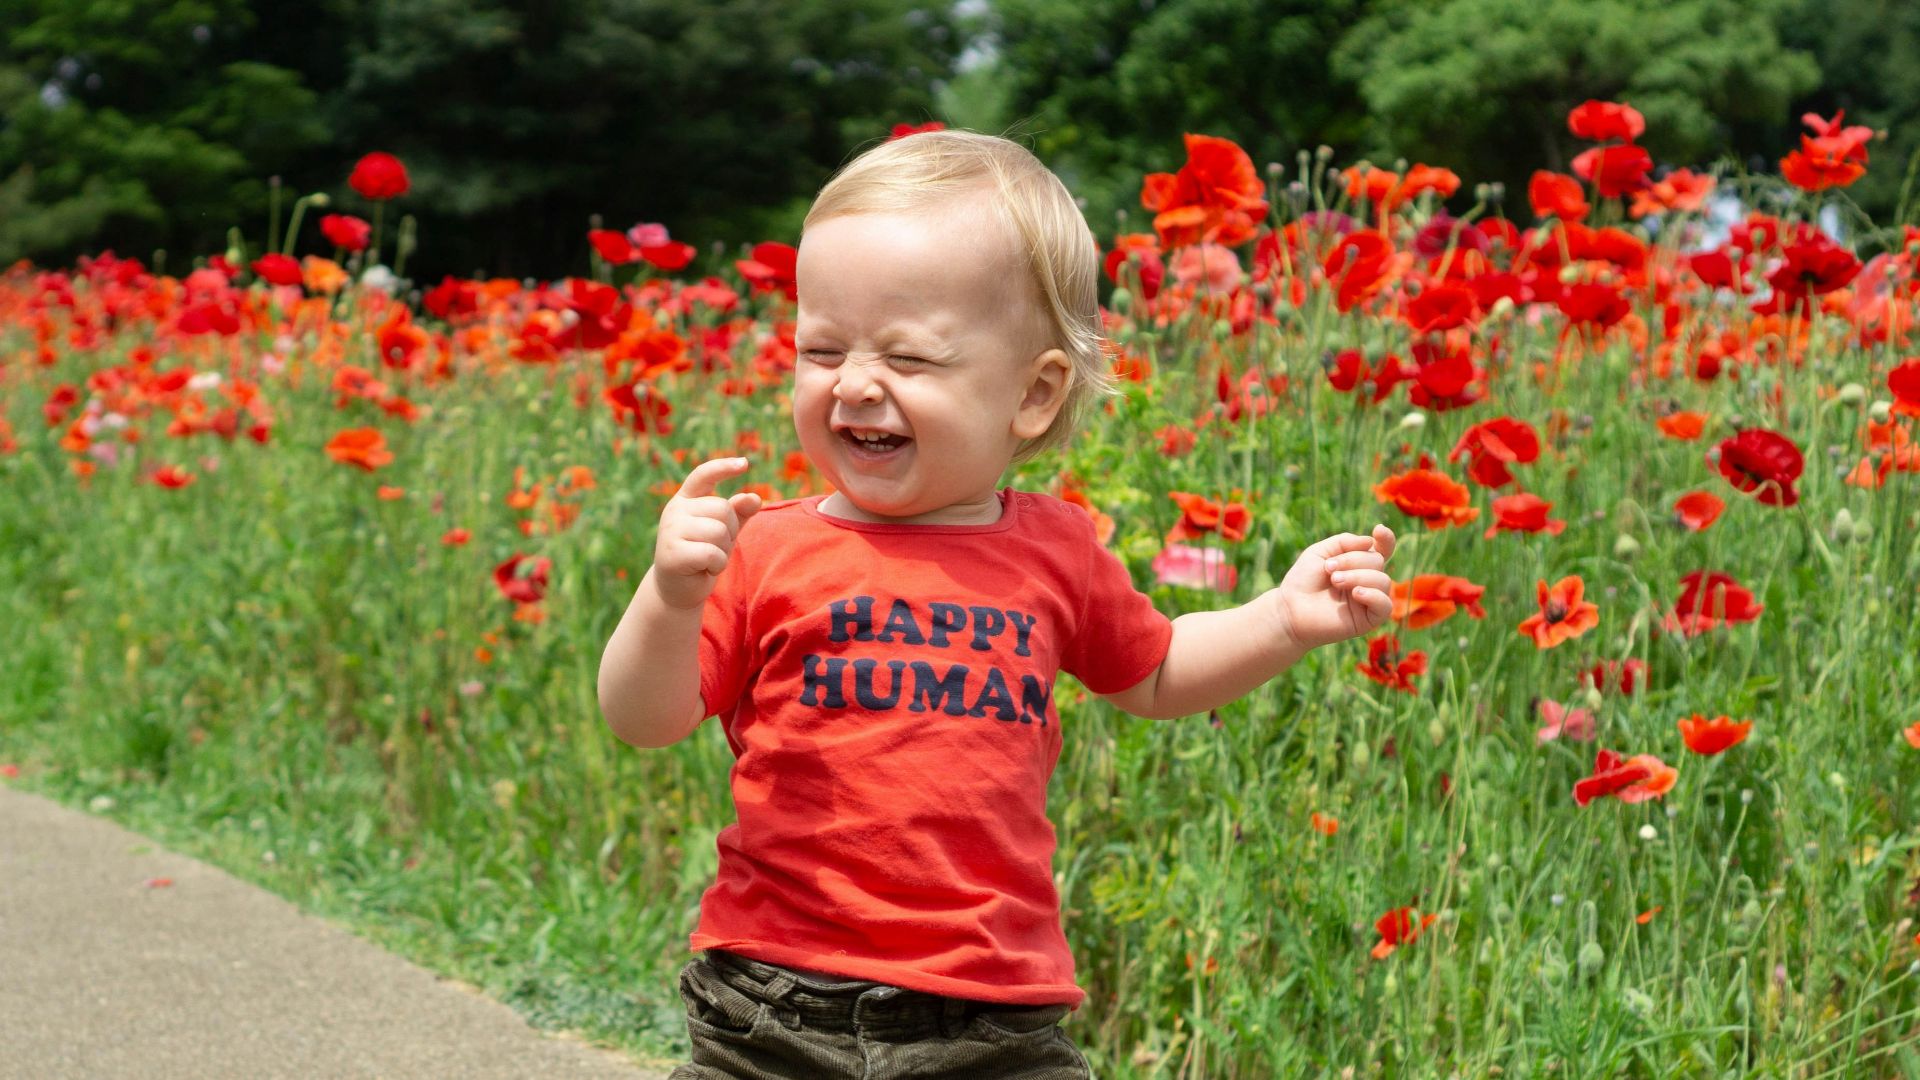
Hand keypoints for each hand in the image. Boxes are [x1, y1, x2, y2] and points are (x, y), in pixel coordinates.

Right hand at [650, 457, 762, 610]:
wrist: (677, 590)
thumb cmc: (702, 557)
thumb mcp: (723, 532)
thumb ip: (738, 513)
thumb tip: (754, 498)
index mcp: (686, 500)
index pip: (703, 475)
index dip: (723, 467)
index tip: (745, 463)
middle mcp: (674, 510)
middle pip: (722, 509)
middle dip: (729, 532)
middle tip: (715, 548)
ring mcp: (670, 530)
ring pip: (718, 531)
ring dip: (723, 551)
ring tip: (709, 559)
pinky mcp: (671, 553)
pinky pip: (711, 553)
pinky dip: (717, 564)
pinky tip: (705, 569)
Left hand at [1272, 524, 1396, 650]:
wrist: (1290, 609)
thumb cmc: (1303, 580)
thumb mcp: (1320, 552)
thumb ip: (1344, 542)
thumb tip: (1371, 542)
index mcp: (1359, 564)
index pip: (1382, 550)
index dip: (1386, 539)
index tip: (1378, 529)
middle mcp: (1367, 581)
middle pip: (1377, 561)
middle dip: (1352, 560)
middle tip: (1328, 569)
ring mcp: (1369, 600)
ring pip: (1383, 581)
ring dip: (1357, 576)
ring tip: (1335, 581)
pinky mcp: (1368, 619)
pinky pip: (1385, 605)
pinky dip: (1373, 596)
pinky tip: (1356, 593)